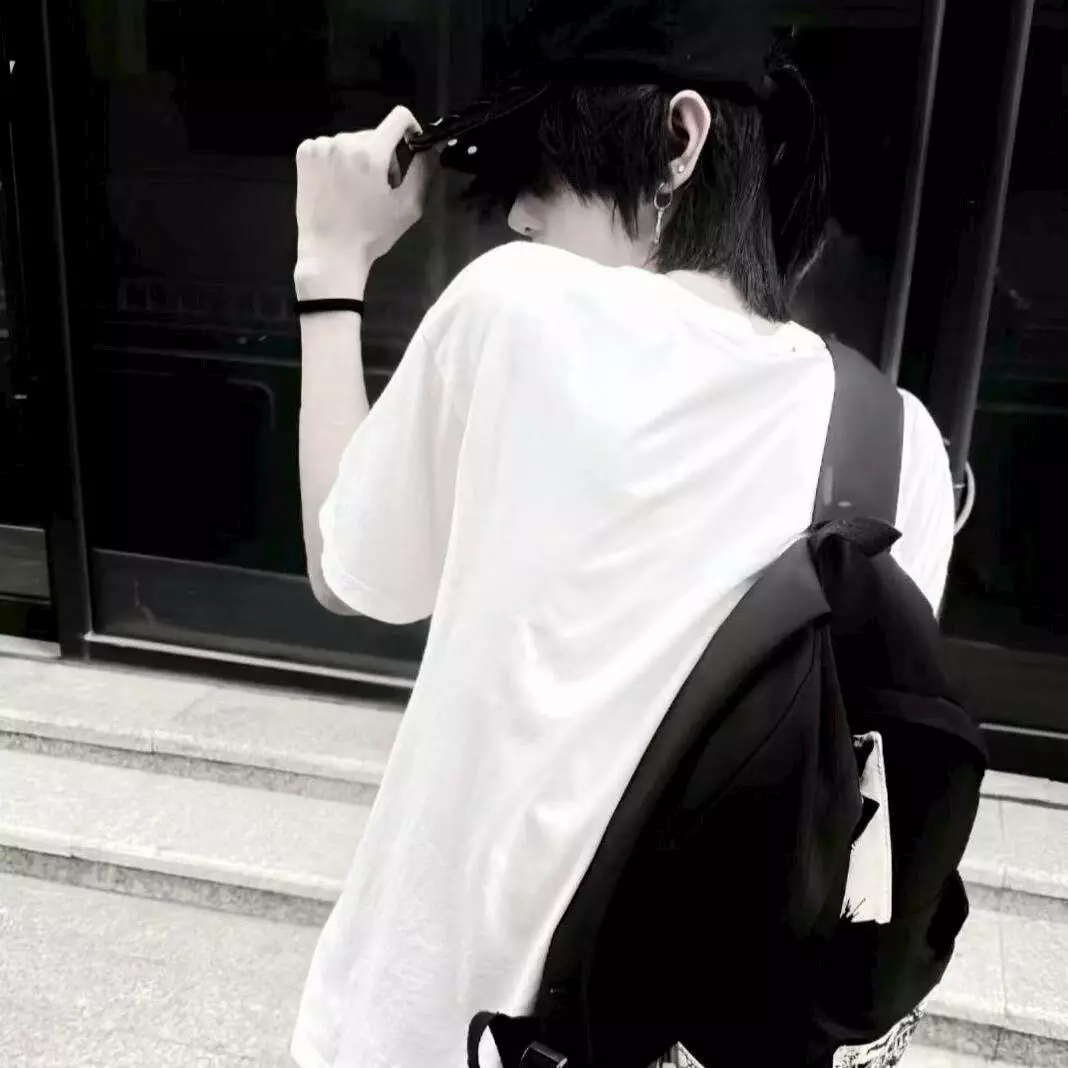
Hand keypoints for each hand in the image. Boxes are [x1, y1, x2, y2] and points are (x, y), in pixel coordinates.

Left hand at [294, 106, 432, 297]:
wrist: (330, 253)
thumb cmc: (371, 235)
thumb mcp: (408, 206)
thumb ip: (422, 170)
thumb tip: (430, 147)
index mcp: (371, 152)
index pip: (399, 117)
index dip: (411, 130)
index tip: (410, 149)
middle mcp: (344, 141)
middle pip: (375, 135)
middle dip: (383, 156)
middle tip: (380, 189)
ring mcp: (321, 146)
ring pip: (352, 142)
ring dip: (359, 159)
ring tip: (356, 192)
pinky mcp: (305, 154)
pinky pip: (330, 147)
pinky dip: (337, 161)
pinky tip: (337, 186)